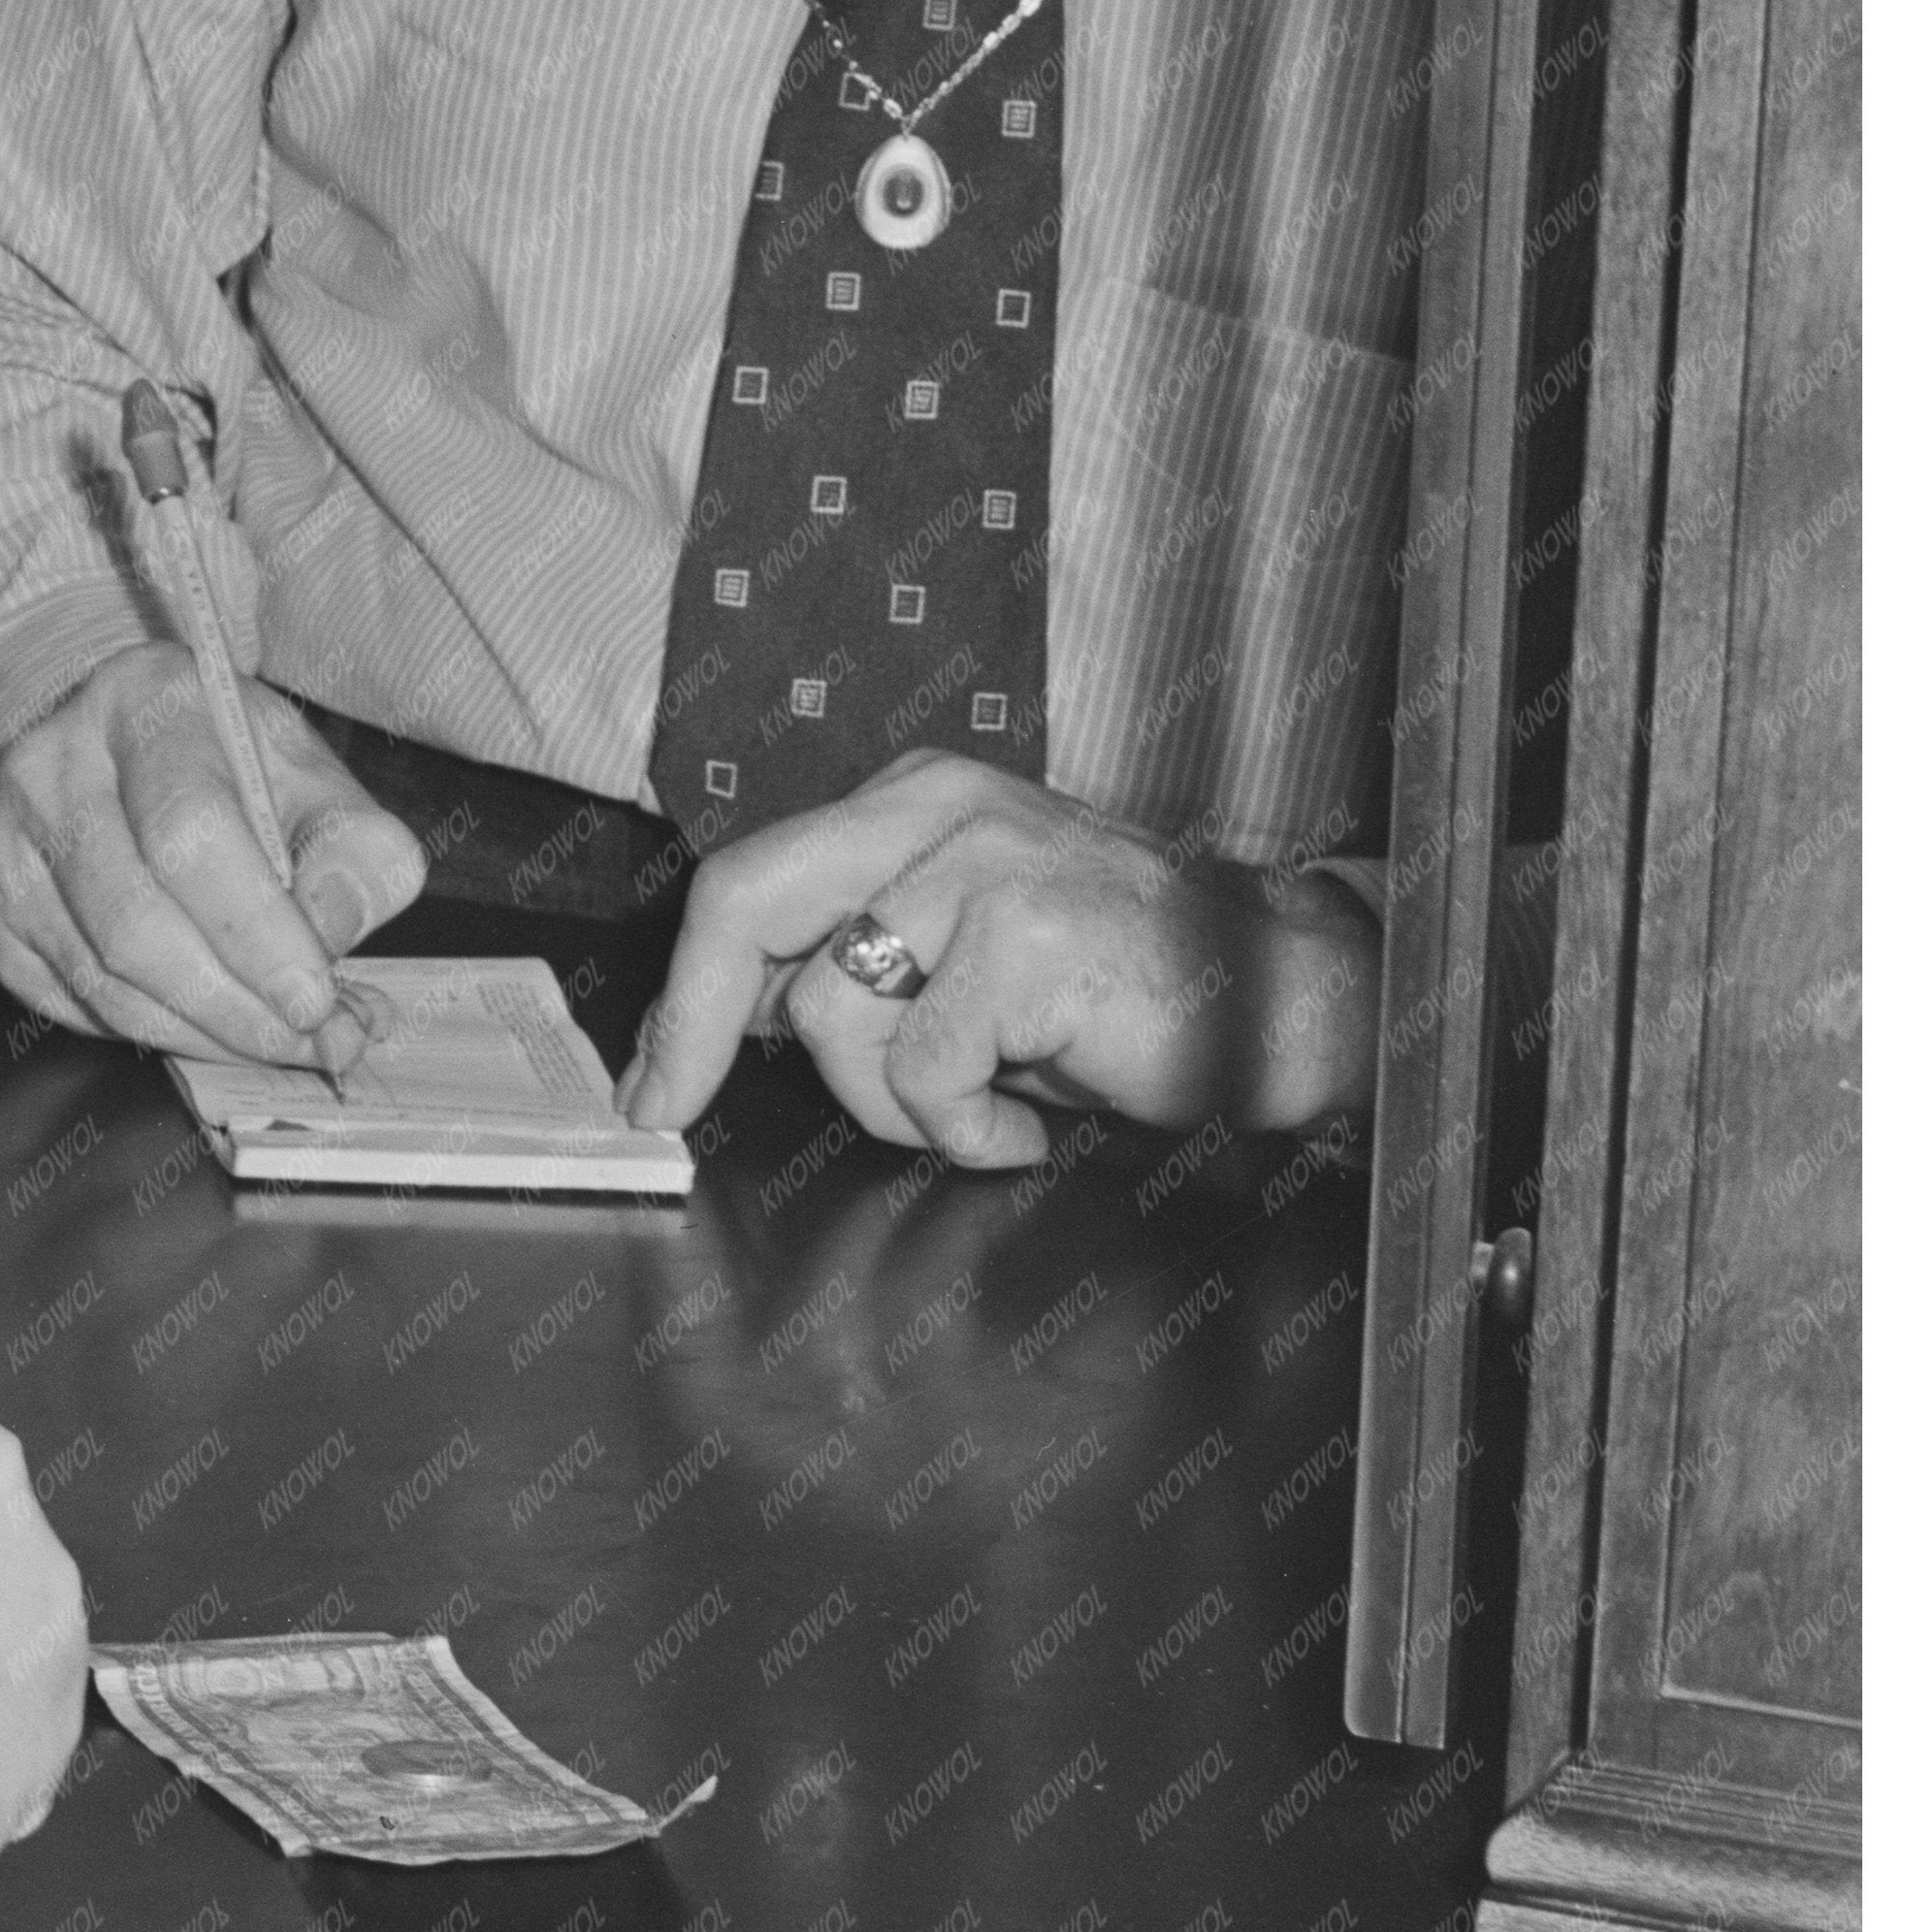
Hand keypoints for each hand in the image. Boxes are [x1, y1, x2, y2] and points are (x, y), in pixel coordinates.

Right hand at [0, 648, 425, 1074]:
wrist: (140, 750)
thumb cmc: (238, 768)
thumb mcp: (319, 781)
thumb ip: (353, 854)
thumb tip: (328, 942)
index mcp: (144, 703)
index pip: (186, 830)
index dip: (253, 928)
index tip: (317, 998)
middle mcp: (53, 765)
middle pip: (133, 919)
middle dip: (235, 1005)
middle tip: (316, 1041)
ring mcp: (8, 842)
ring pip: (102, 977)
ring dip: (205, 1033)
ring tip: (283, 1040)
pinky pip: (76, 1004)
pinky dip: (158, 1034)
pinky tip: (216, 1022)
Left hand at [617, 752, 1382, 1169]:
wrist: (1282, 993)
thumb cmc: (1117, 988)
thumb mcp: (966, 950)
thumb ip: (859, 957)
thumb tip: (724, 1015)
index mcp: (909, 802)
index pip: (751, 877)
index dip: (685, 985)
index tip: (649, 1074)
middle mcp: (935, 809)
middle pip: (746, 899)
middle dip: (690, 1019)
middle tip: (665, 1107)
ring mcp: (982, 864)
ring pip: (832, 1011)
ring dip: (891, 1102)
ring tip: (980, 1106)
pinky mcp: (1026, 936)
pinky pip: (926, 1070)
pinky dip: (966, 1130)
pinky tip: (1029, 1122)